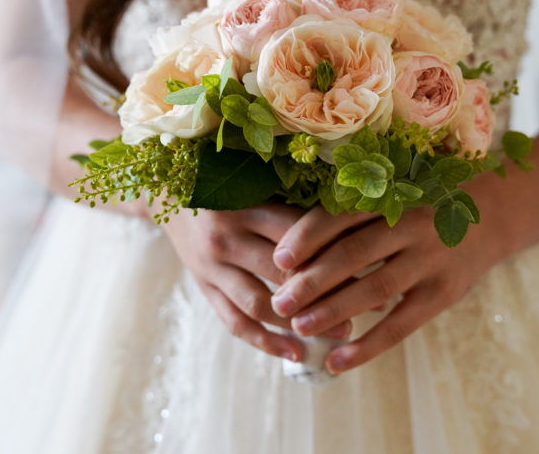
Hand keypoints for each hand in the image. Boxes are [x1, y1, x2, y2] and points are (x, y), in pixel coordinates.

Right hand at [160, 202, 351, 362]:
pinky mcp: (204, 288)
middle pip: (281, 272)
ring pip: (259, 304)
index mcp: (246, 206)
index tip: (370, 261)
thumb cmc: (228, 186)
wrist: (169, 195)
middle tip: (363, 305)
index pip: (297, 234)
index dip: (333, 249)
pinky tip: (296, 353)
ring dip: (299, 323)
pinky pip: (236, 324)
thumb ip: (295, 204)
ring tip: (338, 333)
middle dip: (324, 291)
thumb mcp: (257, 184)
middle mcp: (226, 237)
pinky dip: (267, 342)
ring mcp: (211, 267)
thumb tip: (355, 224)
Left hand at [269, 201, 512, 373]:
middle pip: (354, 253)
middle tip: (279, 303)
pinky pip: (402, 324)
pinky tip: (338, 361)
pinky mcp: (443, 293)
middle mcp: (412, 223)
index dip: (308, 235)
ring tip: (300, 328)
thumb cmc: (420, 204)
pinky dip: (368, 346)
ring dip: (334, 311)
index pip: (342, 214)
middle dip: (312, 280)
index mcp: (392, 193)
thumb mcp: (394, 194)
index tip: (279, 259)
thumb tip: (291, 245)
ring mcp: (431, 259)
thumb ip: (353, 213)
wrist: (491, 214)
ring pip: (376, 288)